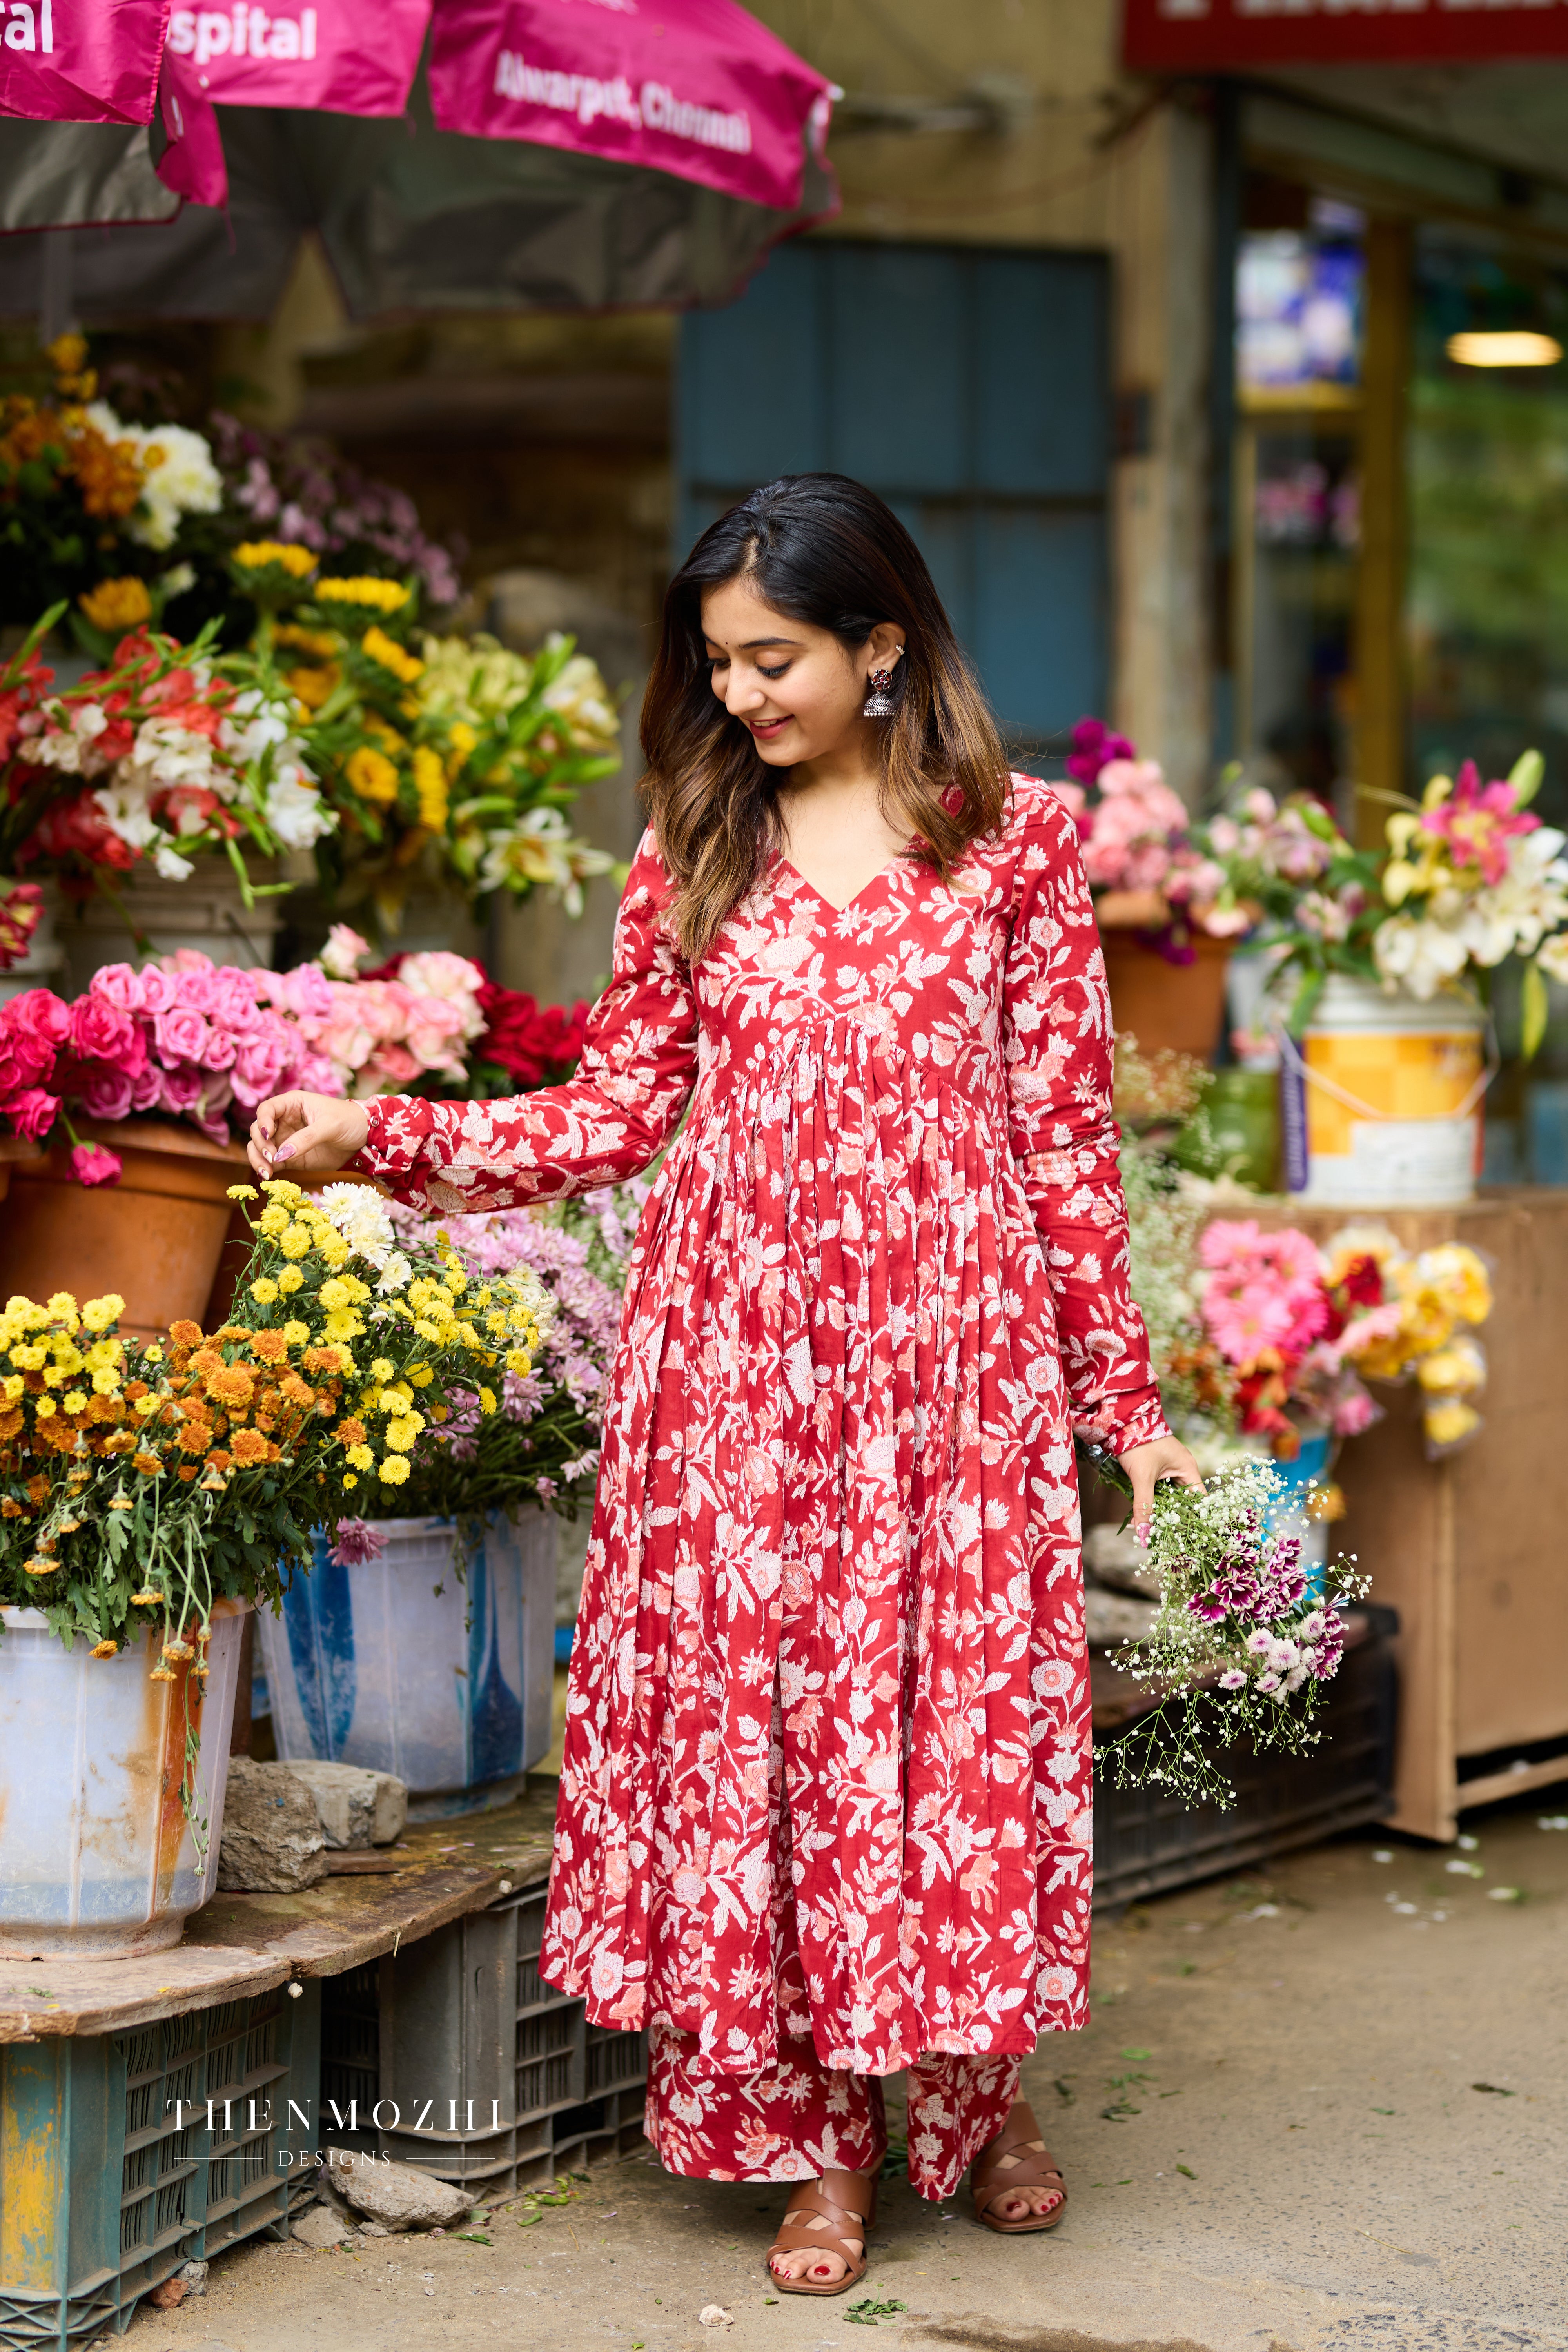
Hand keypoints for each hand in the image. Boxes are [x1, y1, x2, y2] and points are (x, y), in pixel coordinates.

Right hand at [248, 1092, 370, 1177]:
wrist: (365, 1139)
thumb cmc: (349, 1121)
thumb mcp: (329, 1126)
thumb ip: (306, 1139)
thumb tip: (280, 1155)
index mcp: (292, 1104)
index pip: (267, 1109)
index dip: (263, 1121)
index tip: (268, 1135)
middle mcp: (284, 1120)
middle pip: (258, 1130)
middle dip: (260, 1143)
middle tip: (270, 1156)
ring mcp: (286, 1139)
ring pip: (260, 1147)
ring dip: (258, 1158)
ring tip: (265, 1171)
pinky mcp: (290, 1158)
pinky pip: (272, 1163)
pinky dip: (266, 1168)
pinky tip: (267, 1176)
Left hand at [1118, 1435, 1203, 1548]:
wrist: (1122, 1421)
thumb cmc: (1138, 1444)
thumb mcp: (1142, 1477)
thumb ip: (1143, 1506)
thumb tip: (1144, 1535)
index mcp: (1188, 1469)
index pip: (1199, 1500)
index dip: (1195, 1518)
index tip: (1188, 1536)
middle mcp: (1182, 1469)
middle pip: (1183, 1501)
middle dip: (1172, 1518)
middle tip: (1164, 1537)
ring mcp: (1169, 1468)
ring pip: (1168, 1497)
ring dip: (1159, 1511)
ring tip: (1151, 1531)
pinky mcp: (1156, 1469)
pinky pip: (1158, 1490)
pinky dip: (1151, 1501)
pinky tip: (1141, 1515)